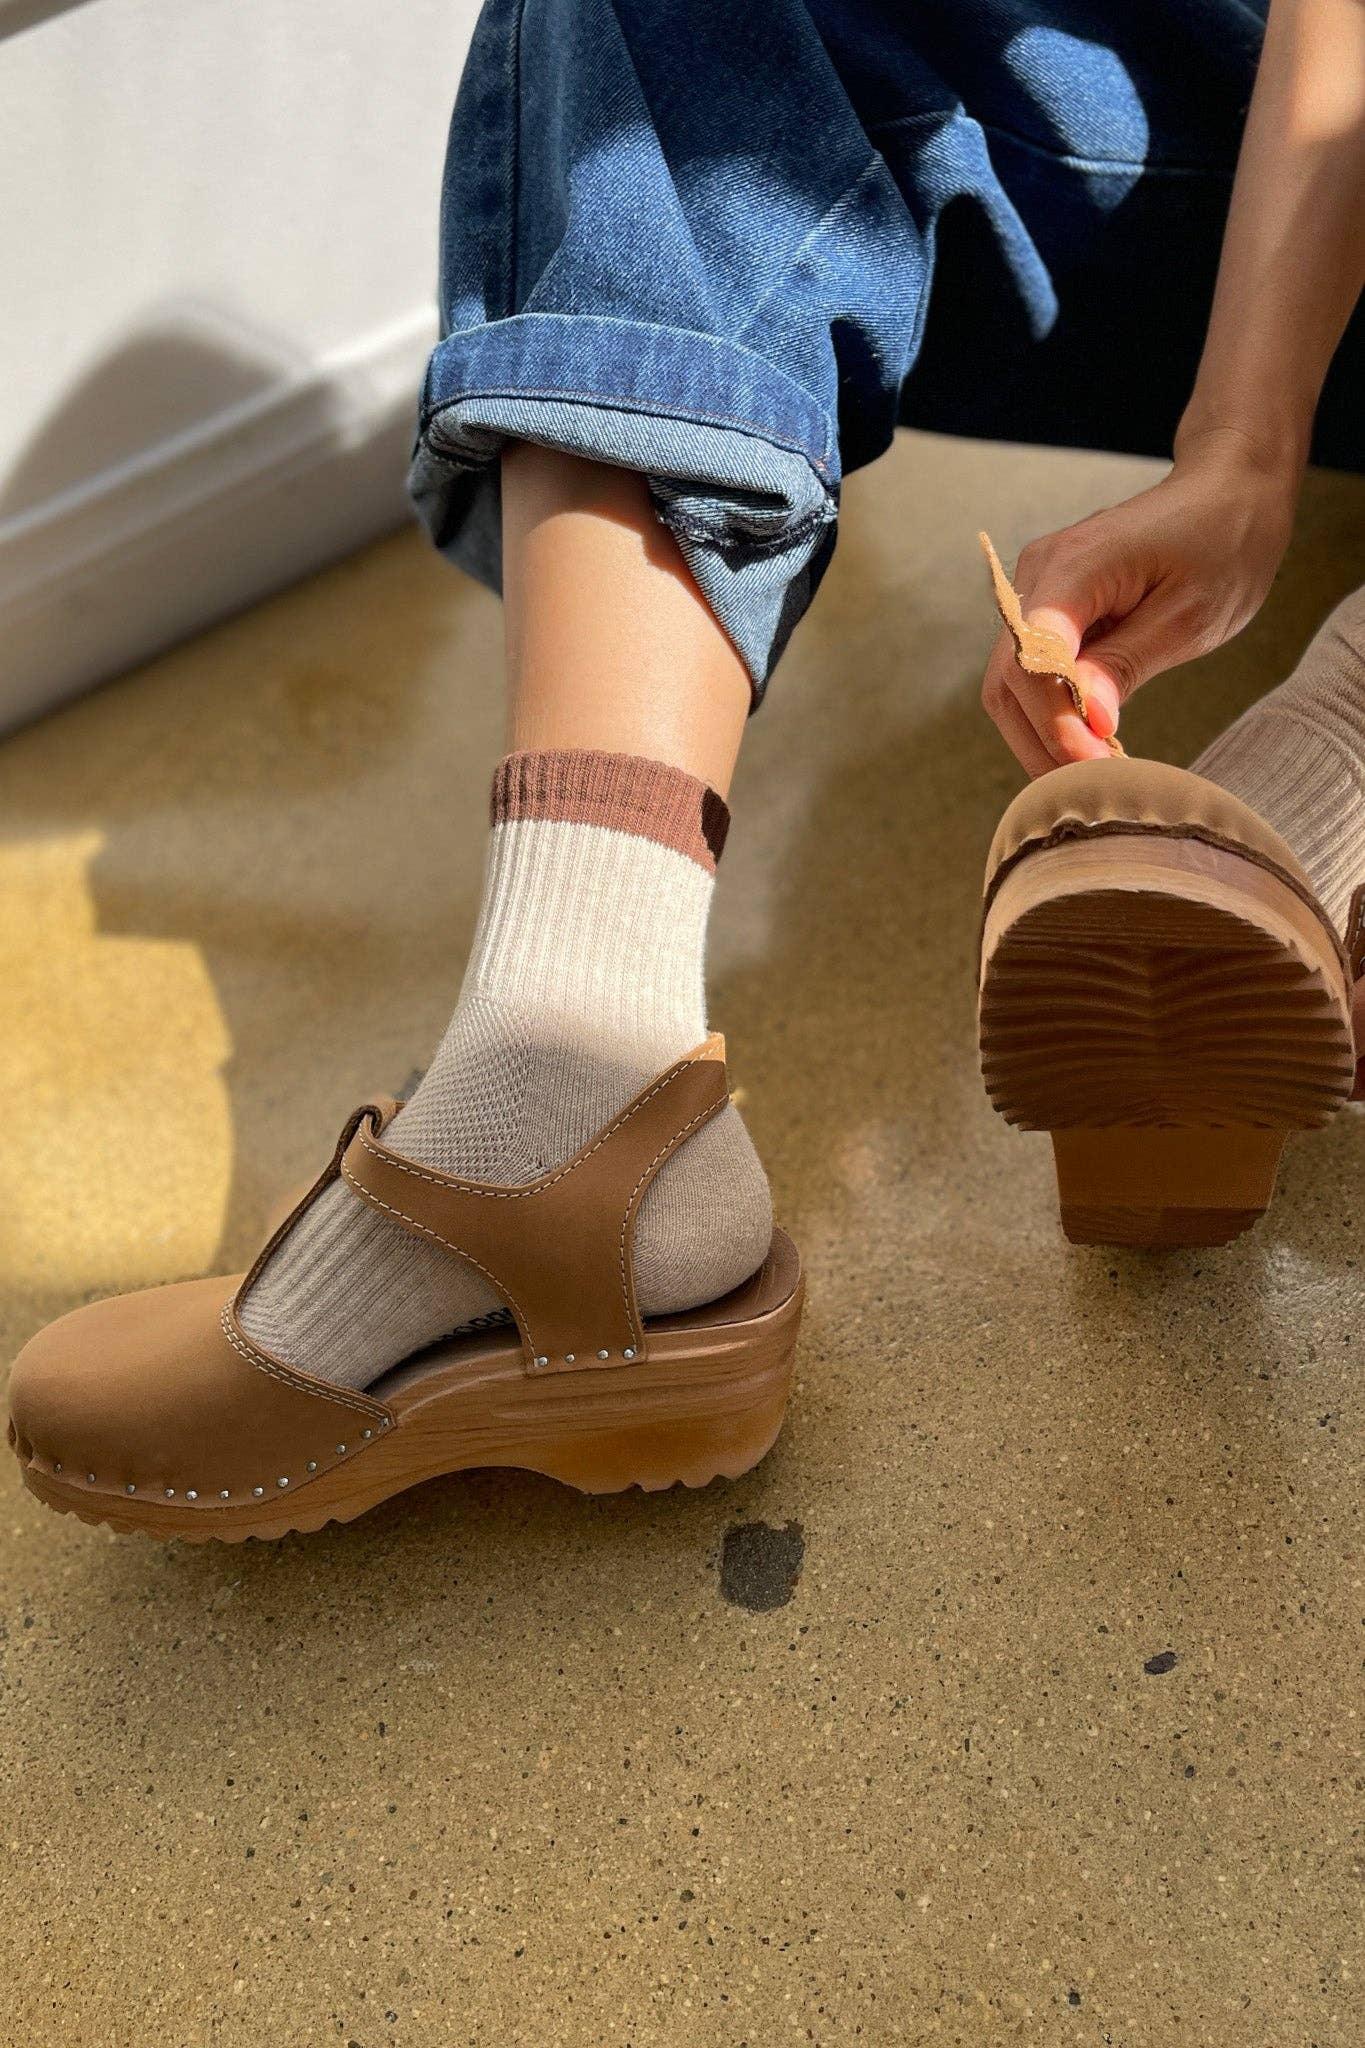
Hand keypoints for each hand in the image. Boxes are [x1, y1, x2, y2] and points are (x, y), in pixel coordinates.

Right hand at [980, 428, 1299, 775]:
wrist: (1226, 491)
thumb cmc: (1221, 543)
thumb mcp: (1190, 614)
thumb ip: (1128, 663)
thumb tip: (1087, 721)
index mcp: (1075, 567)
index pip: (1035, 661)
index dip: (1056, 722)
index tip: (1096, 763)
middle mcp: (1039, 574)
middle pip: (1008, 680)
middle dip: (1042, 741)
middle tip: (1093, 787)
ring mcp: (1038, 588)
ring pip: (1010, 683)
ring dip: (1042, 735)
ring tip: (1090, 772)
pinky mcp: (1049, 605)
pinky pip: (1031, 670)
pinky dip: (1051, 712)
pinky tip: (1087, 740)